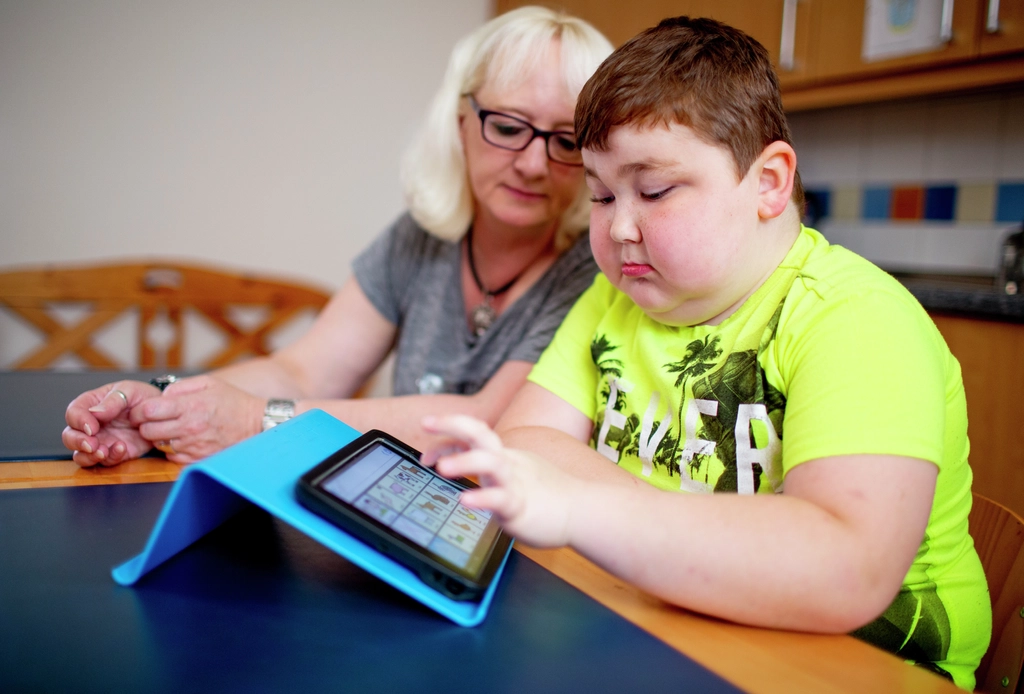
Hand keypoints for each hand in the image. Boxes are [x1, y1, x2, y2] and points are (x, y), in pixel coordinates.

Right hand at [63, 380, 161, 466]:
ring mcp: (100, 441)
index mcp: (91, 404)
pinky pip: (104, 462)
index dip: (78, 421)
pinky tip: (122, 448)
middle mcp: (91, 425)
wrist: (163, 414)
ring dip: (88, 456)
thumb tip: (96, 412)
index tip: (91, 427)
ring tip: (103, 451)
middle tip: (92, 444)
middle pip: (70, 436)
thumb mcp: (130, 391)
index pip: (73, 412)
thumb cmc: (143, 398)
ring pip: (80, 454)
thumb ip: (113, 400)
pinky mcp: (113, 454)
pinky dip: (111, 458)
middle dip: (77, 442)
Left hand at [129, 375, 264, 462]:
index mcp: (190, 406)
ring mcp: (194, 445)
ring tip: (172, 429)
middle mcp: (190, 427)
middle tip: (154, 420)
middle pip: (148, 431)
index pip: (149, 411)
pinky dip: (173, 449)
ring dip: (161, 438)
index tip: (142, 411)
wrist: (256, 423)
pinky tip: (183, 440)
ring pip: (159, 445)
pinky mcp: (198, 458)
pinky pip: (173, 457)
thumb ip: (181, 387)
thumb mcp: (209, 383)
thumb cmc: (233, 402)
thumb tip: (162, 396)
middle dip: (146, 425)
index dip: (139, 411)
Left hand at [420, 414, 578, 547]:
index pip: (473, 435)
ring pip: (490, 463)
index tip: (426, 449)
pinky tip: (465, 500)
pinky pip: (500, 499)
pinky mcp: (521, 506)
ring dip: (464, 461)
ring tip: (442, 467)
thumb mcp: (516, 474)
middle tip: (426, 422)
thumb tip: (468, 465)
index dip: (448, 433)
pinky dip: (482, 498)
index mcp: (504, 456)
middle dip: (452, 424)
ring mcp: (515, 483)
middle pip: (480, 433)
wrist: (582, 511)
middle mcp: (507, 464)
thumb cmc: (548, 495)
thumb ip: (493, 469)